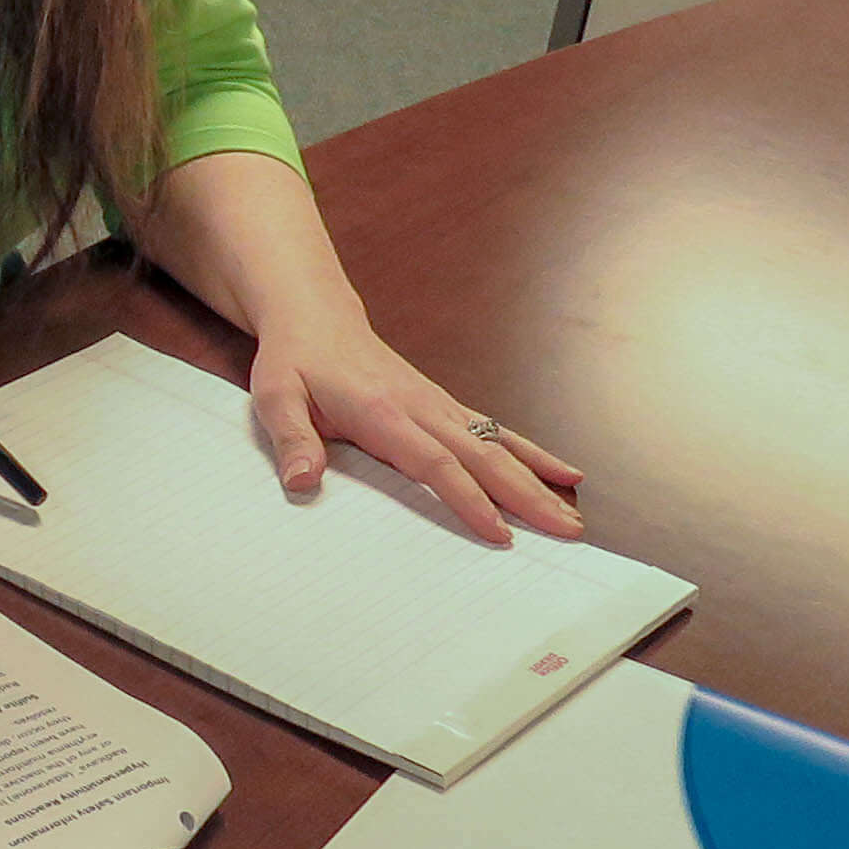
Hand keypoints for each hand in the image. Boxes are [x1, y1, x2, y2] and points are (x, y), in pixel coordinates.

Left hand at [246, 302, 581, 545]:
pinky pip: (494, 431)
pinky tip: (563, 472)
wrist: (315, 316)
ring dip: (537, 480)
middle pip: (482, 456)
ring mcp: (437, 404)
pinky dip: (530, 453)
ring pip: (497, 444)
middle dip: (525, 496)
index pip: (434, 462)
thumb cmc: (295, 360)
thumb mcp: (276, 398)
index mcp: (382, 412)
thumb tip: (301, 482)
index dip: (468, 498)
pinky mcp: (443, 404)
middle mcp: (420, 407)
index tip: (499, 532)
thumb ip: (291, 441)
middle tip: (565, 531)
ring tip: (572, 513)